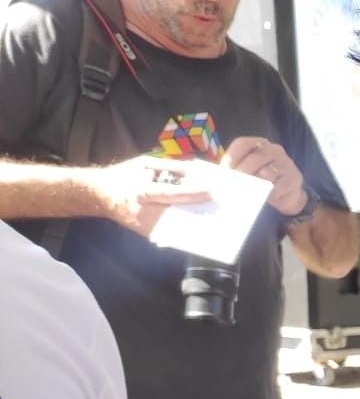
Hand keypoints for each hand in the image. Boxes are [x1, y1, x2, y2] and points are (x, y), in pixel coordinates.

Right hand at [89, 155, 211, 236]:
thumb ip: (169, 168)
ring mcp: (144, 226)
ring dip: (196, 225)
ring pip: (175, 228)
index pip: (171, 193)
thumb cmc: (124, 175)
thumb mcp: (144, 164)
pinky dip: (185, 231)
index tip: (212, 192)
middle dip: (199, 212)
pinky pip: (170, 234)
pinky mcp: (147, 234)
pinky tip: (202, 227)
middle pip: (176, 214)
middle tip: (221, 209)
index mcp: (141, 191)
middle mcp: (142, 211)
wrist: (99, 193)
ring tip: (216, 220)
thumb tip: (195, 171)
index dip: (192, 193)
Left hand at [221, 136, 306, 216]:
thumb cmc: (263, 180)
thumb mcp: (249, 172)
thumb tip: (219, 182)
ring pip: (267, 172)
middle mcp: (274, 150)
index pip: (243, 144)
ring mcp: (286, 163)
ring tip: (243, 192)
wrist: (288, 193)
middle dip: (242, 172)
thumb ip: (236, 172)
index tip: (224, 170)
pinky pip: (278, 186)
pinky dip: (267, 193)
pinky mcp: (294, 179)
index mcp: (258, 144)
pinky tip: (260, 198)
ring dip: (254, 184)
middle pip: (255, 158)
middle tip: (231, 185)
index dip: (232, 156)